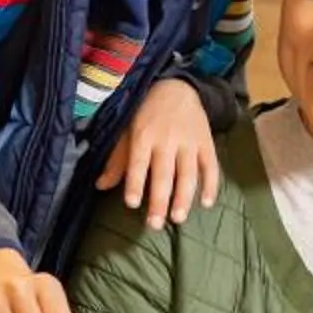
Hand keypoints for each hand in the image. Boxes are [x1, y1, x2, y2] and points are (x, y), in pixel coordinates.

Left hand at [98, 79, 217, 226]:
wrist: (177, 87)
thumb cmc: (146, 113)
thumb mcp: (126, 130)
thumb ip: (117, 159)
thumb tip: (101, 185)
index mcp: (143, 135)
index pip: (138, 163)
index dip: (136, 183)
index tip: (132, 203)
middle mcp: (167, 139)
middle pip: (164, 174)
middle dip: (160, 200)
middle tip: (155, 224)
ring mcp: (189, 141)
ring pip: (188, 173)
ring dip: (184, 197)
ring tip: (178, 218)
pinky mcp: (206, 142)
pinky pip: (211, 166)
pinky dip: (211, 185)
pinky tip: (206, 203)